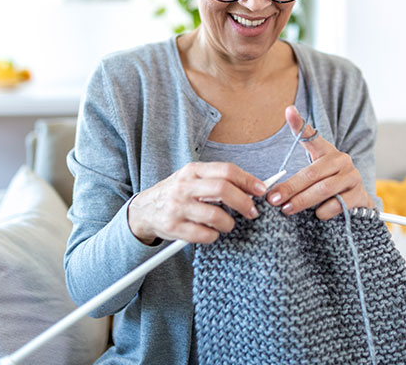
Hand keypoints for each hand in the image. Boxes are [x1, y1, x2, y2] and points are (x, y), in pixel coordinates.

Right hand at [128, 162, 266, 244]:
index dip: (247, 180)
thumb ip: (217, 180)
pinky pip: (204, 235)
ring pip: (216, 216)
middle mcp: (184, 186)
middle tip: (252, 212)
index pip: (226, 170)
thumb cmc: (176, 194)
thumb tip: (251, 187)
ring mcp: (177, 207)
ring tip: (227, 224)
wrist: (144, 210)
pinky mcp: (173, 227)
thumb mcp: (192, 179)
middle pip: (223, 190)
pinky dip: (213, 236)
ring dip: (229, 223)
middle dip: (244, 203)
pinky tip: (211, 233)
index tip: (261, 190)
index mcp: (192, 171)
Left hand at [267, 105, 373, 219]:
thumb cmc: (328, 187)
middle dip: (290, 188)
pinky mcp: (359, 195)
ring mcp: (352, 177)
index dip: (299, 124)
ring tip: (287, 209)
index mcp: (327, 152)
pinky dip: (324, 211)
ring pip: (323, 189)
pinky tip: (317, 215)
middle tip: (273, 199)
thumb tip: (270, 185)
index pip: (311, 136)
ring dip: (302, 201)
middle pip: (311, 173)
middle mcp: (341, 160)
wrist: (356, 203)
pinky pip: (338, 204)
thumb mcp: (313, 176)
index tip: (289, 110)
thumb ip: (295, 176)